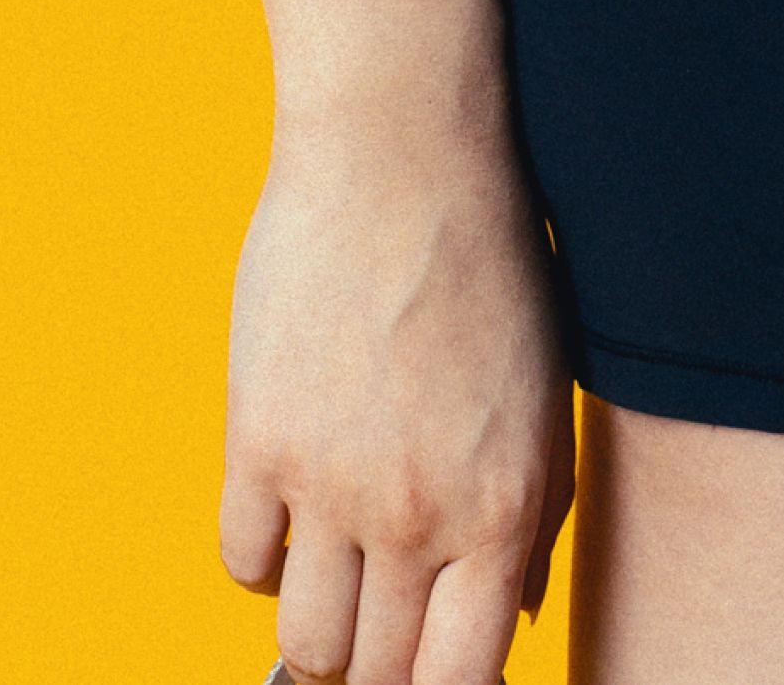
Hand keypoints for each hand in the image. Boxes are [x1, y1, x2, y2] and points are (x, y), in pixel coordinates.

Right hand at [221, 98, 575, 680]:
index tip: (426, 673)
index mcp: (503, 509)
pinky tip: (288, 515)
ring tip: (332, 578)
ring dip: (318, 628)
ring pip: (307, 641)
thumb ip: (534, 519)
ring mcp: (333, 482)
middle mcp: (420, 513)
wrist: (404, 150)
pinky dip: (262, 559)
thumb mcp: (542, 398)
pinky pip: (242, 560)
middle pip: (379, 674)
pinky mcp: (259, 437)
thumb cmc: (489, 262)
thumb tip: (511, 623)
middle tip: (378, 625)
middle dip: (379, 667)